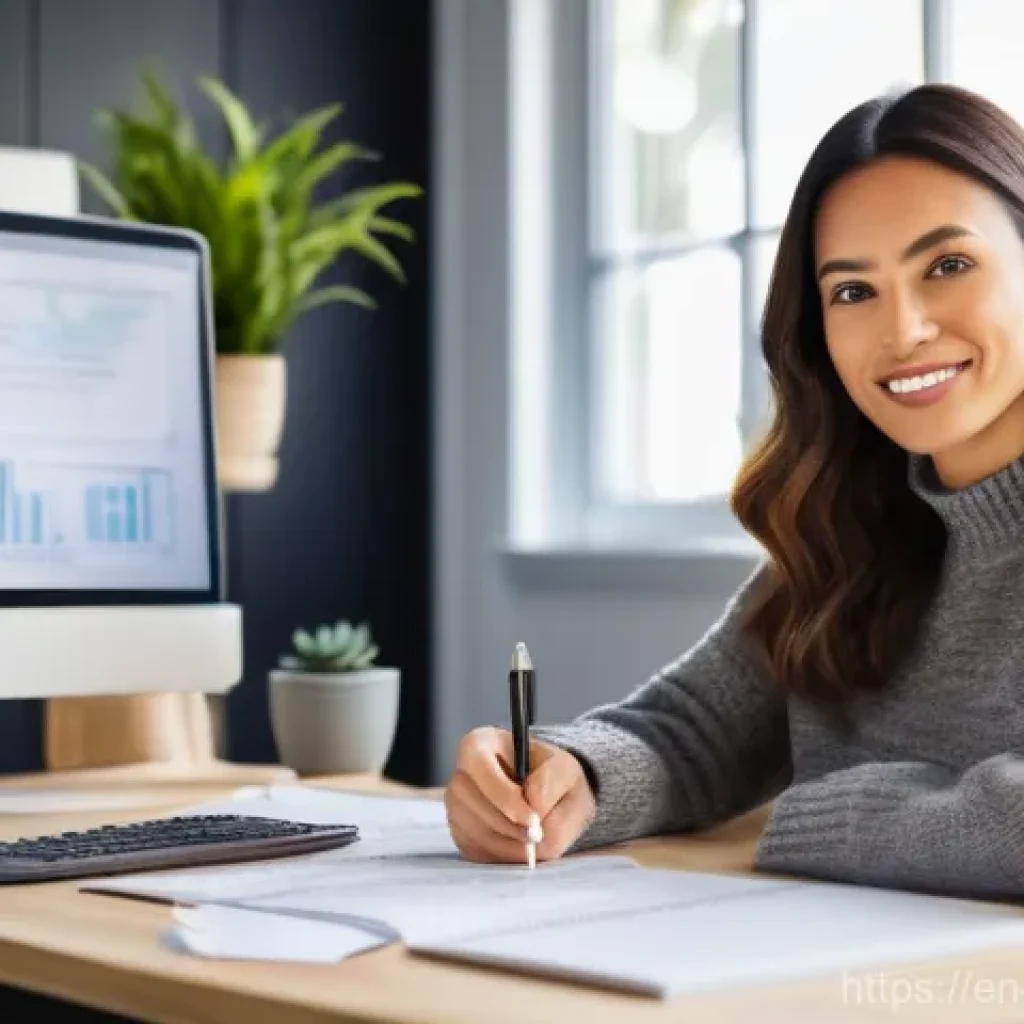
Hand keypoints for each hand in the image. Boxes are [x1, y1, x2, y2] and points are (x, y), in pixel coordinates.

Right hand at [444, 726, 596, 864]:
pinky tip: (521, 847)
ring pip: (474, 831)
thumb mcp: (565, 768)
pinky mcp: (461, 836)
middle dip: (509, 825)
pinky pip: (477, 852)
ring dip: (509, 844)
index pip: (477, 766)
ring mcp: (457, 808)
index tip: (533, 818)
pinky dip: (504, 856)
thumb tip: (533, 804)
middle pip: (472, 803)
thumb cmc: (552, 777)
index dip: (504, 796)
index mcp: (479, 744)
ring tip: (534, 841)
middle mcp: (461, 776)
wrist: (553, 799)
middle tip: (538, 836)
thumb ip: (552, 781)